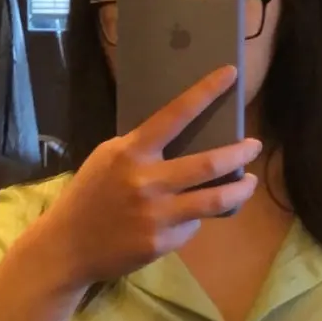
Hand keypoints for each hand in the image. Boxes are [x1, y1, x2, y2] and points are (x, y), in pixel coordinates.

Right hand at [39, 66, 260, 289]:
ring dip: (239, 189)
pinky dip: (196, 219)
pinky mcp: (162, 242)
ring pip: (214, 200)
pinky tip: (191, 217)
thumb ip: (142, 150)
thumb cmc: (89, 197)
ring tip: (250, 183)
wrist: (67, 246)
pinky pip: (192, 226)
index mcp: (130, 152)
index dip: (205, 92)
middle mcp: (147, 181)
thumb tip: (185, 141)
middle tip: (254, 146)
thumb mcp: (107, 160)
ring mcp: (156, 214)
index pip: (174, 114)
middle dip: (239, 153)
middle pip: (208, 164)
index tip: (231, 74)